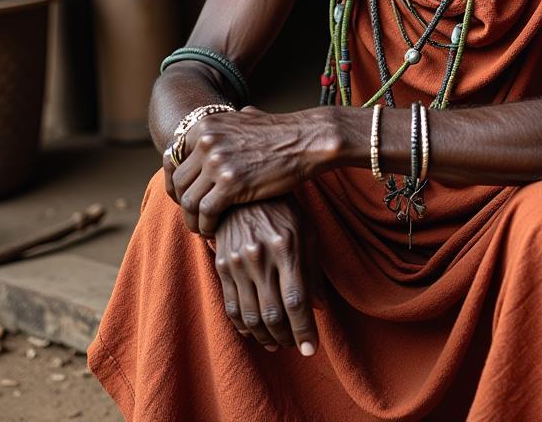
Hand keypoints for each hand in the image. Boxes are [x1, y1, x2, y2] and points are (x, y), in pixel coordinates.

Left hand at [164, 106, 328, 234]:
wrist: (306, 140)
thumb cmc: (282, 132)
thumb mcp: (247, 118)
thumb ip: (229, 124)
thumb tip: (227, 121)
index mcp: (205, 126)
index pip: (172, 159)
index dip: (175, 182)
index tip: (184, 195)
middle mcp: (206, 142)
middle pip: (179, 182)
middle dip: (183, 203)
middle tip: (194, 216)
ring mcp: (217, 162)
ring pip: (188, 200)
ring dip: (192, 219)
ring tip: (202, 227)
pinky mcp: (230, 184)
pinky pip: (206, 212)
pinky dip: (206, 225)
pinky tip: (214, 230)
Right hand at [214, 198, 320, 355]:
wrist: (243, 191)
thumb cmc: (284, 211)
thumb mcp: (306, 232)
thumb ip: (312, 269)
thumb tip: (318, 307)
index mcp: (287, 247)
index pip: (296, 300)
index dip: (304, 330)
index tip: (311, 350)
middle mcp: (260, 256)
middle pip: (272, 313)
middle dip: (287, 337)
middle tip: (296, 345)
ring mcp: (237, 262)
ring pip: (250, 316)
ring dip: (266, 337)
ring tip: (278, 342)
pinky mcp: (222, 266)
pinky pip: (231, 307)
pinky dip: (244, 326)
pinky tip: (255, 332)